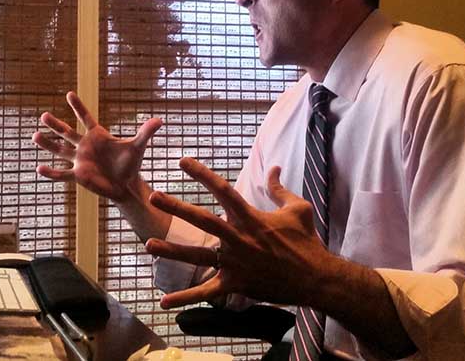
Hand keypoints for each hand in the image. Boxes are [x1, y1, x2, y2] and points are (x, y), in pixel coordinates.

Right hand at [32, 91, 162, 201]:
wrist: (125, 184)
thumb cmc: (130, 163)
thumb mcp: (138, 146)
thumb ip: (145, 132)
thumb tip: (160, 120)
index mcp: (97, 136)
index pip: (86, 118)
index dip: (78, 107)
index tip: (69, 94)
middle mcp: (85, 146)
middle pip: (67, 132)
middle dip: (55, 124)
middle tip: (43, 116)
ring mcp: (79, 160)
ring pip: (60, 150)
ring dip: (47, 143)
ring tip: (34, 135)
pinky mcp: (78, 175)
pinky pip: (61, 173)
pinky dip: (50, 172)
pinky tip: (39, 168)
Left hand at [145, 157, 330, 308]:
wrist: (316, 278)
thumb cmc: (307, 242)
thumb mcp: (298, 208)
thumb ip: (279, 188)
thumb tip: (273, 168)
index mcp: (251, 218)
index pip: (223, 190)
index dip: (202, 174)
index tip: (183, 162)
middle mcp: (239, 238)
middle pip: (203, 220)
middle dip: (177, 208)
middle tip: (154, 196)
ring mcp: (235, 263)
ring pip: (198, 256)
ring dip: (172, 251)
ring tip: (148, 245)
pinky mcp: (235, 284)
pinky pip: (207, 292)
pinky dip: (185, 297)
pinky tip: (163, 302)